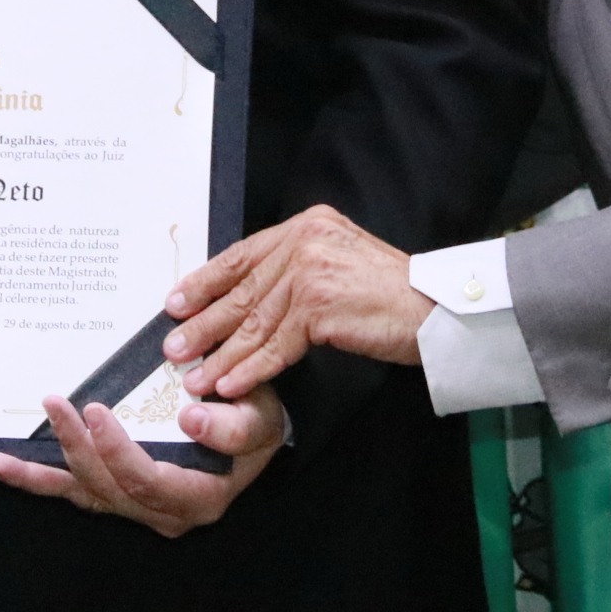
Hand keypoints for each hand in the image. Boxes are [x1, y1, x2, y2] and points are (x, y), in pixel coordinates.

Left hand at [0, 383, 284, 536]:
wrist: (249, 431)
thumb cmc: (254, 420)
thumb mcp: (259, 418)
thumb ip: (231, 425)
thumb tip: (190, 418)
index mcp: (198, 499)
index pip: (148, 481)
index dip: (117, 451)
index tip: (96, 410)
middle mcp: (162, 514)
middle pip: (107, 487)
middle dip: (76, 446)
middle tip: (56, 403)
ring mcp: (134, 508)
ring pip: (82, 494)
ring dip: (37, 475)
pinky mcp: (114, 494)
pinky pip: (71, 490)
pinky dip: (34, 480)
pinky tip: (0, 468)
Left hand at [162, 204, 429, 399]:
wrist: (437, 308)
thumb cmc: (394, 294)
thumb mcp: (341, 262)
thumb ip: (300, 269)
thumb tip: (252, 295)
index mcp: (307, 225)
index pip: (242, 254)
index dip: (205, 281)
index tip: (176, 302)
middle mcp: (305, 241)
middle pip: (241, 289)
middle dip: (203, 323)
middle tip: (173, 347)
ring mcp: (311, 272)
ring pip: (254, 322)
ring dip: (220, 355)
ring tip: (195, 378)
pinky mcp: (320, 307)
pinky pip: (276, 346)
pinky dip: (250, 370)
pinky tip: (230, 386)